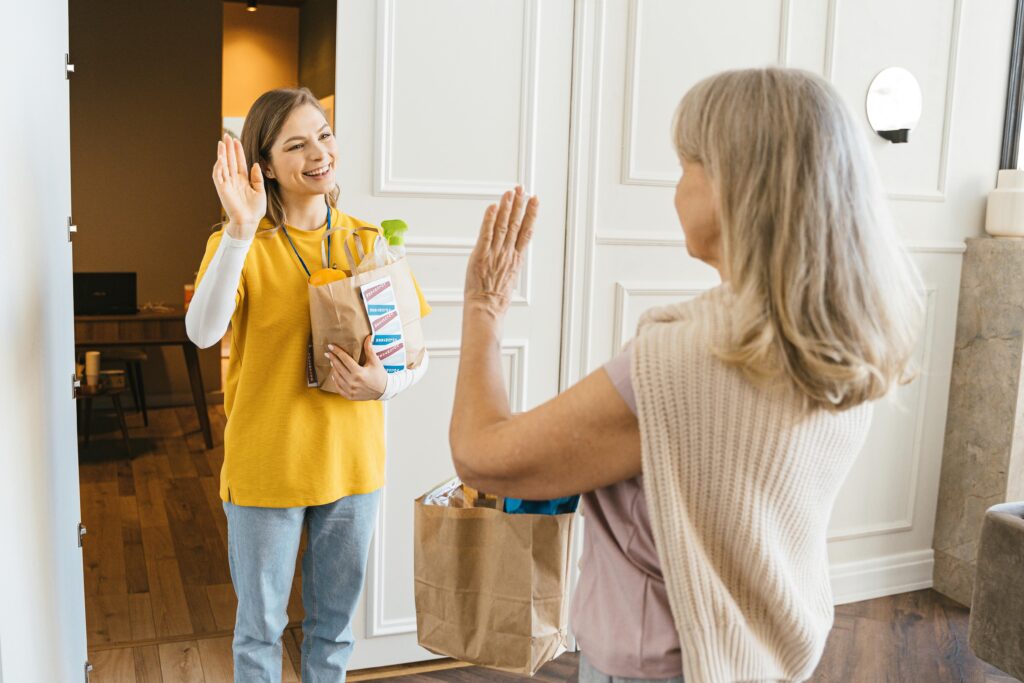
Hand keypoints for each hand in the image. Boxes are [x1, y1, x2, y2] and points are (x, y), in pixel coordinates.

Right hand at [212, 133, 266, 239]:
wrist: (249, 222)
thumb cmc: (255, 210)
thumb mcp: (260, 191)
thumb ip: (257, 178)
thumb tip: (254, 164)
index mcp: (243, 180)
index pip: (240, 162)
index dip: (238, 152)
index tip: (237, 141)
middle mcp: (234, 180)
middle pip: (230, 161)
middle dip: (228, 149)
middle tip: (227, 136)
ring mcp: (227, 184)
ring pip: (223, 166)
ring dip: (222, 154)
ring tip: (222, 143)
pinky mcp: (222, 190)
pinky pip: (218, 176)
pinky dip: (219, 167)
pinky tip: (220, 158)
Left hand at [326, 336, 387, 400]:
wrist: (383, 391)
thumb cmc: (380, 375)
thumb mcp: (375, 362)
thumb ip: (369, 349)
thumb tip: (368, 337)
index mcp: (359, 373)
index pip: (345, 359)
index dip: (337, 351)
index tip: (331, 346)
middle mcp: (353, 382)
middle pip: (339, 367)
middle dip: (332, 359)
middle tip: (327, 353)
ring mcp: (350, 390)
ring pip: (337, 377)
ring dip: (333, 369)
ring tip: (332, 362)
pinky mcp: (349, 396)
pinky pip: (338, 388)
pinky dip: (335, 381)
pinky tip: (334, 375)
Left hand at [464, 186, 538, 318]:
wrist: (486, 309)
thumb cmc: (495, 299)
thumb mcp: (508, 279)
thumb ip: (509, 263)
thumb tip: (510, 256)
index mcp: (516, 259)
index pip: (526, 231)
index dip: (531, 214)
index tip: (534, 200)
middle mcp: (507, 253)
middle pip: (516, 224)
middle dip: (519, 204)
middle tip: (522, 188)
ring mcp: (494, 254)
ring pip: (502, 226)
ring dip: (506, 207)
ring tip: (510, 192)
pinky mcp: (480, 256)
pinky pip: (485, 234)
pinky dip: (489, 220)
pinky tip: (493, 207)